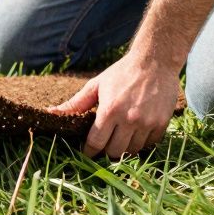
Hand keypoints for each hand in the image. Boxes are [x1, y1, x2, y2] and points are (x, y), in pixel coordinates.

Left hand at [51, 53, 179, 158]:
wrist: (155, 61)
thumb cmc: (121, 73)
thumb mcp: (96, 85)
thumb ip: (75, 103)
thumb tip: (51, 113)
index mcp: (109, 110)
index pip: (95, 143)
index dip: (88, 151)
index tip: (86, 152)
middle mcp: (129, 119)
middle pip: (114, 152)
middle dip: (106, 152)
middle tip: (104, 145)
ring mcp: (147, 123)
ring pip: (132, 151)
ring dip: (124, 148)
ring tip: (120, 138)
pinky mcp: (162, 123)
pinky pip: (149, 144)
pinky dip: (142, 142)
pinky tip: (136, 133)